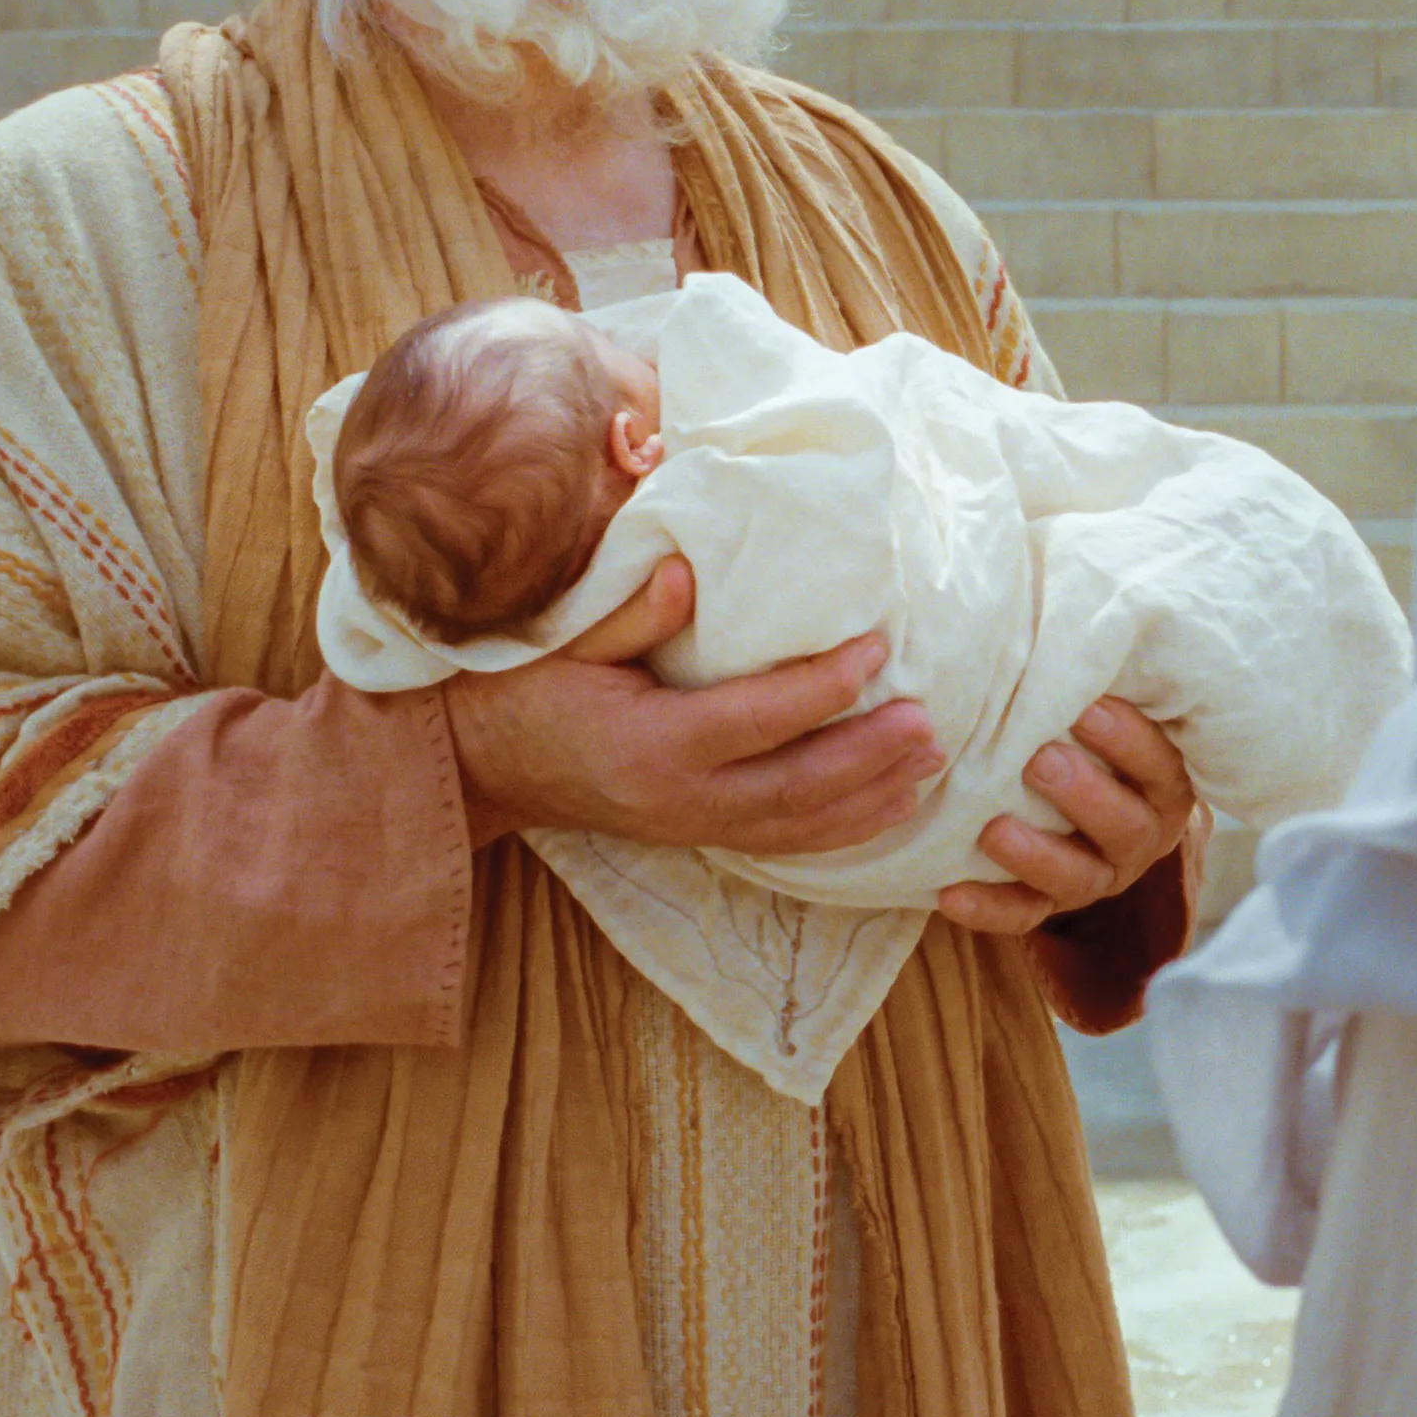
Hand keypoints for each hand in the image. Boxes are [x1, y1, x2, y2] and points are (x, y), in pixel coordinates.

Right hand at [443, 557, 943, 854]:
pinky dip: (843, 828)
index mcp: (652, 743)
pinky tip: (890, 806)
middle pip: (797, 786)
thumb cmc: (524, 690)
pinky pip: (784, 843)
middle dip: (871, 757)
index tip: (878, 647)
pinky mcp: (696, 837)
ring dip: (872, 796)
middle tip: (931, 722)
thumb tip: (686, 574)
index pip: (759, 717)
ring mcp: (690, 827)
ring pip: (799, 825)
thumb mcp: (566, 643)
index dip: (824, 686)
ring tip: (932, 761)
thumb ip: (629, 615)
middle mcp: (680, 798)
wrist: (484, 766)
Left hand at [937, 697, 1204, 934]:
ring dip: (1036, 855)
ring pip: (1078, 878)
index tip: (1087, 706)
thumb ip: (1093, 681)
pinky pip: (1024, 916)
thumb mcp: (1108, 709)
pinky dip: (988, 909)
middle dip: (1084, 795)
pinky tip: (949, 894)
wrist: (1088, 812)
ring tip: (993, 829)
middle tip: (1040, 762)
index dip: (1129, 739)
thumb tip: (1066, 601)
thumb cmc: (1091, 738)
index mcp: (1163, 784)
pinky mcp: (1051, 905)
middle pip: (1125, 826)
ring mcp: (1098, 875)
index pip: (1159, 764)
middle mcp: (1140, 834)